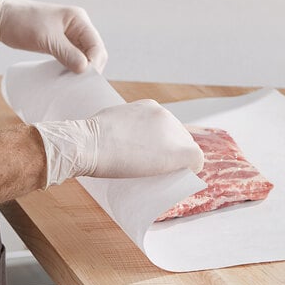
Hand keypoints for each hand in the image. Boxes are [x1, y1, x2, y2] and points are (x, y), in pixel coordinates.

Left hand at [0, 0, 107, 73]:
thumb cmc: (22, 22)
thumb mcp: (46, 39)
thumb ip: (67, 53)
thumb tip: (84, 69)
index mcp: (78, 20)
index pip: (96, 45)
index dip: (94, 63)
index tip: (84, 78)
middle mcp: (78, 26)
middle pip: (94, 51)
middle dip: (90, 67)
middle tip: (80, 83)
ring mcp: (70, 35)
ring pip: (85, 56)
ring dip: (81, 68)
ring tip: (73, 81)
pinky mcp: (62, 42)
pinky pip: (73, 57)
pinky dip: (72, 66)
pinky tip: (67, 75)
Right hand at [34, 100, 203, 185]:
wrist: (89, 144)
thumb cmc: (88, 139)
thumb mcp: (110, 123)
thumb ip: (123, 129)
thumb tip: (121, 142)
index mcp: (150, 107)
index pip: (165, 128)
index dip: (162, 143)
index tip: (153, 156)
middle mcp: (165, 115)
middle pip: (179, 137)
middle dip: (170, 152)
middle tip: (157, 169)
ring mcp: (172, 132)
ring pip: (187, 148)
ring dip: (179, 162)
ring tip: (166, 175)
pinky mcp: (178, 150)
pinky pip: (196, 159)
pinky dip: (192, 169)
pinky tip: (183, 177)